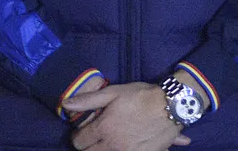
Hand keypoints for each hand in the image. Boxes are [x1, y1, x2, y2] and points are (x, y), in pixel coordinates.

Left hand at [64, 82, 191, 149]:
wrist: (172, 105)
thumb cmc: (142, 96)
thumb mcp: (114, 92)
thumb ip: (88, 100)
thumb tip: (65, 104)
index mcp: (103, 129)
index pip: (79, 142)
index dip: (79, 136)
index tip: (85, 131)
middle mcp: (112, 145)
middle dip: (89, 146)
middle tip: (97, 137)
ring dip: (105, 150)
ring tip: (112, 141)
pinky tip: (130, 143)